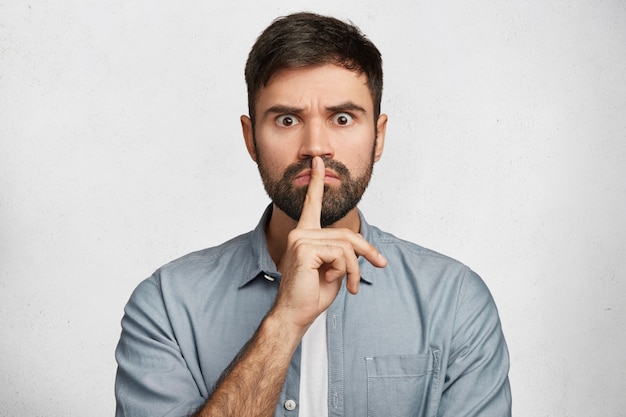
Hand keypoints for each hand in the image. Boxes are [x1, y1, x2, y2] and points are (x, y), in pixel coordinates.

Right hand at [272, 156, 386, 331]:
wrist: (296, 313)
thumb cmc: (312, 294)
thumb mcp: (336, 269)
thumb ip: (344, 252)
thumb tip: (363, 249)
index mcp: (305, 234)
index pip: (312, 204)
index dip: (316, 182)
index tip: (319, 163)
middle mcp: (301, 232)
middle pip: (347, 234)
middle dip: (367, 252)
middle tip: (379, 265)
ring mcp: (301, 239)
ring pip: (347, 247)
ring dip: (355, 270)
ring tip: (350, 286)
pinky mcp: (305, 249)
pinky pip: (341, 255)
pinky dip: (346, 271)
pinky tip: (330, 280)